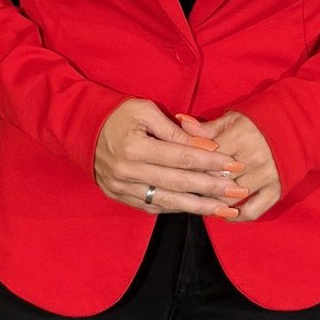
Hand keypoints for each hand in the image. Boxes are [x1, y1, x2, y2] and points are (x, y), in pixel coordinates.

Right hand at [94, 99, 245, 216]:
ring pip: (167, 201)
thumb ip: (174, 130)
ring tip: (224, 209)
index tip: (234, 164)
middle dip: (212, 187)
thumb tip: (205, 146)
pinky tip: (195, 208)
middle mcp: (128, 171)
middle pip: (178, 183)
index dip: (210, 161)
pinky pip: (153, 207)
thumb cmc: (117, 114)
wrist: (81, 128)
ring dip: (199, 206)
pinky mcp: (119, 197)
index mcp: (134, 146)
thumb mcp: (144, 110)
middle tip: (237, 189)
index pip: (181, 157)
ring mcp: (122, 187)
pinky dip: (176, 209)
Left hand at [178, 111, 281, 221]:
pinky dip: (237, 216)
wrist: (297, 127)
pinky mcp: (276, 190)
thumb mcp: (233, 119)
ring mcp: (266, 176)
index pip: (207, 157)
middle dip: (199, 184)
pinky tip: (224, 214)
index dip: (191, 164)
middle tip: (185, 188)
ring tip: (200, 200)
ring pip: (231, 197)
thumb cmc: (258, 121)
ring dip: (214, 200)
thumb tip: (180, 123)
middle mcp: (253, 159)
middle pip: (217, 179)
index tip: (179, 168)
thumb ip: (207, 127)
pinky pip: (253, 211)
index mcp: (240, 137)